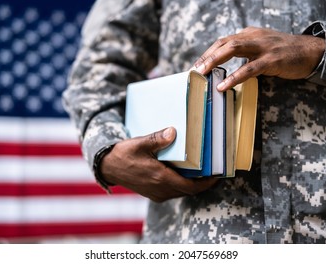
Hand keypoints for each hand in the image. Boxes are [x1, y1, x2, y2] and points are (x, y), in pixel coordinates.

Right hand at [99, 127, 217, 201]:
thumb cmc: (123, 155)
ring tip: (201, 171)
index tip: (218, 175)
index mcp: (160, 178)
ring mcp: (156, 193)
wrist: (108, 167)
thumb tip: (173, 131)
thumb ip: (157, 138)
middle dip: (202, 183)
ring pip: (181, 192)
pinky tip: (183, 173)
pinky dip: (181, 185)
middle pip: (189, 190)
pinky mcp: (153, 193)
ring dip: (192, 184)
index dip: (207, 183)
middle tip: (213, 171)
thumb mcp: (140, 143)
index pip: (191, 187)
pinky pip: (173, 191)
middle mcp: (160, 189)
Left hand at [193, 26, 325, 90]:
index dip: (208, 53)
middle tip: (195, 70)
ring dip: (215, 61)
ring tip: (203, 74)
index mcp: (249, 34)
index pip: (223, 41)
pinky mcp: (272, 60)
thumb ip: (245, 52)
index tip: (197, 65)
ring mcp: (263, 47)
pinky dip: (234, 77)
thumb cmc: (284, 52)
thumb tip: (226, 65)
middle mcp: (253, 36)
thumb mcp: (262, 47)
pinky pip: (249, 69)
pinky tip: (224, 86)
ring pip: (233, 49)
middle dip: (207, 56)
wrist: (311, 51)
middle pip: (224, 43)